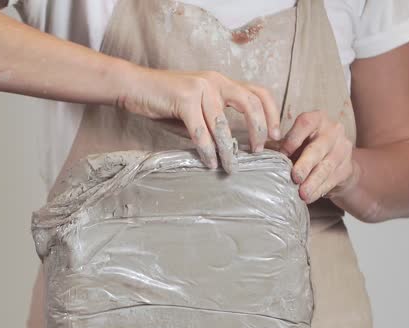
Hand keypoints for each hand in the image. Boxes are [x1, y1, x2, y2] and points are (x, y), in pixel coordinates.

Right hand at [117, 67, 280, 171]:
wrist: (133, 86)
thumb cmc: (163, 101)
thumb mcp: (194, 109)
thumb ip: (212, 122)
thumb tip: (229, 148)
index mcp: (221, 82)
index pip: (258, 92)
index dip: (271, 113)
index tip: (275, 135)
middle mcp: (215, 81)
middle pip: (250, 103)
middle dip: (259, 129)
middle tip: (260, 150)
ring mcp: (200, 88)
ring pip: (223, 124)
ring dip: (228, 149)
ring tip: (231, 167)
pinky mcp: (184, 98)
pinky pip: (201, 130)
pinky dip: (207, 150)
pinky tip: (209, 162)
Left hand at [279, 110, 356, 203]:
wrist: (336, 163)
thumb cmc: (307, 150)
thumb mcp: (294, 144)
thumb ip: (280, 146)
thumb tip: (256, 154)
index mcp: (316, 119)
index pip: (305, 123)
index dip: (293, 138)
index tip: (283, 153)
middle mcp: (333, 131)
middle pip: (318, 147)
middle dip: (305, 164)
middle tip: (295, 177)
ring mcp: (343, 149)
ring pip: (326, 166)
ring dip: (313, 182)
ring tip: (302, 194)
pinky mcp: (347, 167)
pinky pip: (332, 179)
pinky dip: (319, 189)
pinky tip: (309, 197)